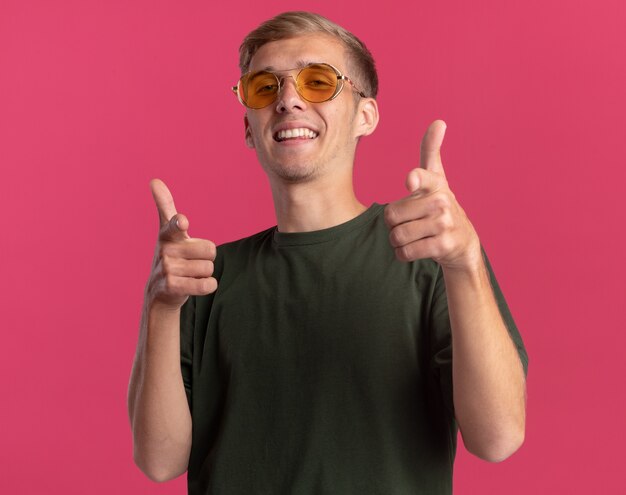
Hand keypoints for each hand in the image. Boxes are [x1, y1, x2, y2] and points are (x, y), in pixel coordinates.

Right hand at [145, 179, 217, 309]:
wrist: (159, 291)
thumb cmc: (171, 255)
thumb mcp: (167, 232)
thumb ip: (165, 206)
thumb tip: (154, 180)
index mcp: (167, 234)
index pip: (174, 225)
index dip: (180, 224)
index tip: (183, 221)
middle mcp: (165, 251)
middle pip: (210, 250)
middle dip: (206, 257)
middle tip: (191, 261)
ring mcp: (167, 270)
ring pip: (209, 268)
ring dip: (204, 273)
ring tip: (188, 274)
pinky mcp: (173, 288)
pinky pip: (207, 284)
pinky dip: (207, 285)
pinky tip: (195, 285)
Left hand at [384, 120, 480, 270]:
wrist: (462, 241)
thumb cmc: (440, 206)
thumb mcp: (437, 179)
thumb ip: (431, 151)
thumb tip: (439, 122)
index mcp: (436, 184)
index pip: (422, 178)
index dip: (415, 180)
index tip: (410, 181)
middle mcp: (442, 202)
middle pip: (392, 215)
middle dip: (392, 224)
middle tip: (407, 222)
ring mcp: (444, 225)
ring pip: (398, 235)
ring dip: (396, 240)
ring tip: (411, 236)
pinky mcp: (442, 246)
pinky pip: (406, 252)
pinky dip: (402, 254)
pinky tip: (413, 249)